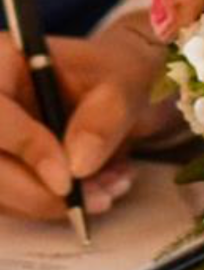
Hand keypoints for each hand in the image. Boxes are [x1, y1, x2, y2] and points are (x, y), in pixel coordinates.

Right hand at [0, 13, 168, 221]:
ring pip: (0, 192)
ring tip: (108, 189)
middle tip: (95, 199)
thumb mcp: (125, 83)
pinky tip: (98, 191)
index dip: (26, 147)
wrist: (120, 87)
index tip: (66, 180)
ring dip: (52, 204)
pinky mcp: (3, 169)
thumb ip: (105, 117)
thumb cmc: (118, 72)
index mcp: (4, 63)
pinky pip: (14, 202)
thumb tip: (77, 165)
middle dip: (40, 192)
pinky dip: (55, 206)